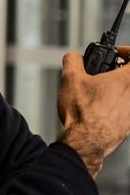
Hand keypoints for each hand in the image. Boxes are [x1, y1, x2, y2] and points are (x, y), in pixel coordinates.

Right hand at [57, 50, 129, 177]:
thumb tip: (74, 57)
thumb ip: (73, 60)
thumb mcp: (70, 78)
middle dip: (120, 70)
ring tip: (99, 88)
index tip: (117, 53)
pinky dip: (115, 103)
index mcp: (127, 80)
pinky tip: (98, 107)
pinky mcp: (128, 124)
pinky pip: (125, 108)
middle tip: (106, 69)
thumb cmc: (83, 113)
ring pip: (128, 93)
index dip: (127, 52)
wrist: (86, 142)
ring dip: (117, 87)